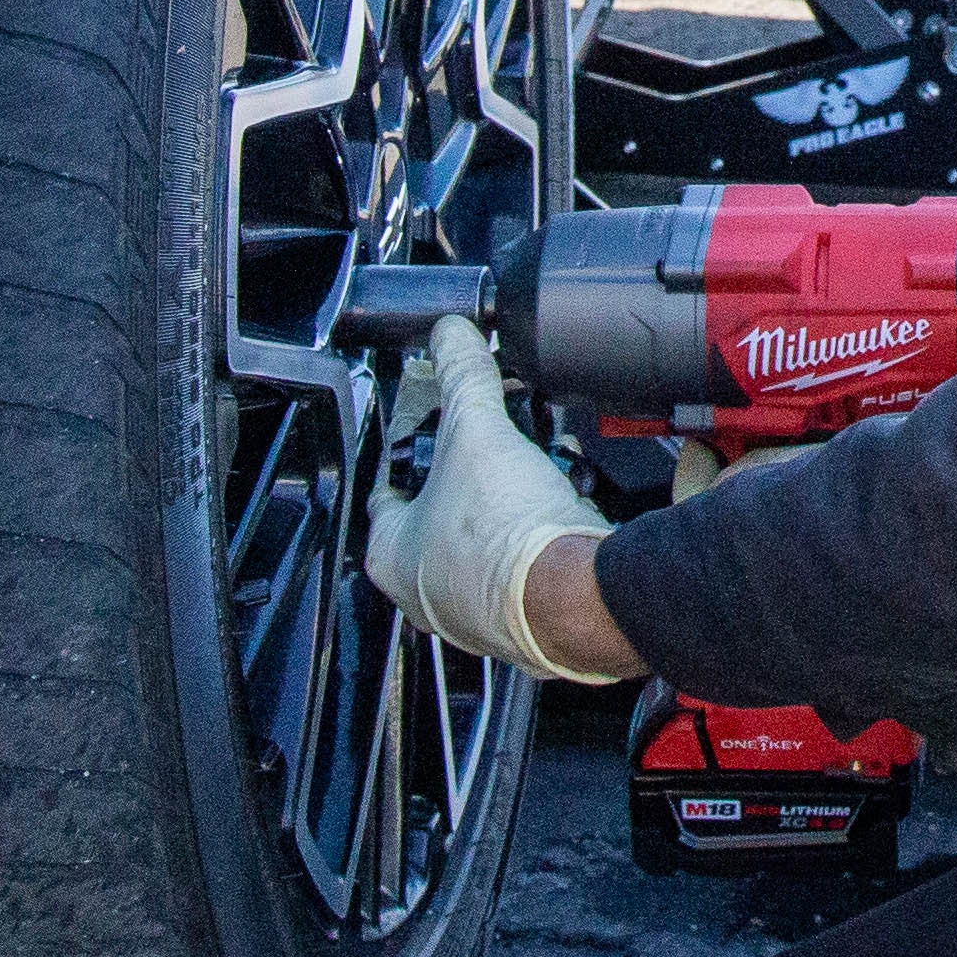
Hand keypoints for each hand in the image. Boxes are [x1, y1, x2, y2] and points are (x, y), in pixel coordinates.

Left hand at [362, 318, 638, 683]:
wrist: (571, 594)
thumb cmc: (503, 531)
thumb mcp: (476, 428)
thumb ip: (463, 375)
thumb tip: (453, 335)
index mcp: (391, 553)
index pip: (385, 492)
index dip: (408, 453)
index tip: (426, 430)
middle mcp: (425, 593)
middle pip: (438, 516)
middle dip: (468, 476)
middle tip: (488, 444)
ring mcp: (475, 612)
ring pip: (484, 542)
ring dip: (508, 504)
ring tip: (532, 467)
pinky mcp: (523, 620)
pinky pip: (525, 564)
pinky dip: (539, 534)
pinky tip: (561, 505)